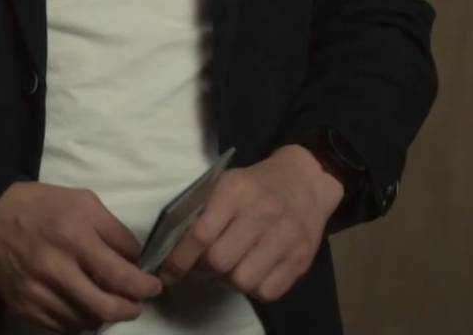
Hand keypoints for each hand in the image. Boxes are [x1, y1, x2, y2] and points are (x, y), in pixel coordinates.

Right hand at [0, 182, 162, 329]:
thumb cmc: (41, 206)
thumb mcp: (83, 201)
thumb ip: (114, 231)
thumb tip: (137, 261)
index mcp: (73, 235)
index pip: (119, 275)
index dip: (144, 287)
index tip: (153, 287)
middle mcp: (54, 267)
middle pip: (105, 307)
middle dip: (130, 310)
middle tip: (136, 304)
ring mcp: (37, 291)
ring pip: (86, 321)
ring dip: (105, 316)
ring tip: (109, 303)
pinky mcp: (24, 306)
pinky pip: (63, 326)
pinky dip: (80, 320)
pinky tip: (83, 306)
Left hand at [157, 145, 344, 302]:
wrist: (305, 181)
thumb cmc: (255, 185)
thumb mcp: (225, 184)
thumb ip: (202, 212)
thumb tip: (175, 248)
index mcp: (235, 192)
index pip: (200, 234)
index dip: (180, 260)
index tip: (168, 273)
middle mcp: (262, 214)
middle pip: (220, 262)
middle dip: (204, 269)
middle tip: (205, 264)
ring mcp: (285, 238)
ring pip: (243, 281)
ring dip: (229, 280)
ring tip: (231, 267)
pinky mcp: (301, 259)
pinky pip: (268, 292)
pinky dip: (254, 289)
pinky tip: (253, 272)